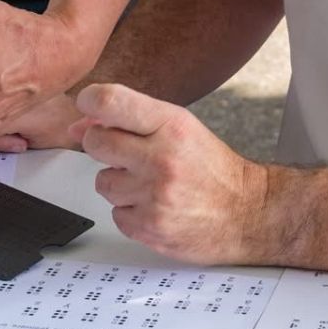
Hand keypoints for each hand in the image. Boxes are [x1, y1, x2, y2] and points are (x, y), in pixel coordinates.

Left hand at [75, 82, 267, 263]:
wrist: (247, 213)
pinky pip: (115, 213)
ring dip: (120, 184)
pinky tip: (155, 206)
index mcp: (172, 126)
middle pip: (95, 142)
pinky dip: (131, 211)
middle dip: (102, 146)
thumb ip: (132, 119)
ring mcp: (154, 196)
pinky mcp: (149, 227)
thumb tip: (80, 124)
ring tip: (150, 184)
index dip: (89, 101)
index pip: (110, 102)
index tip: (88, 106)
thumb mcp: (180, 129)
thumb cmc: (213, 169)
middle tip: (125, 153)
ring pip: (103, 182)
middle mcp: (161, 159)